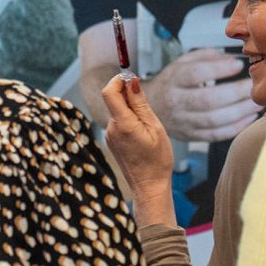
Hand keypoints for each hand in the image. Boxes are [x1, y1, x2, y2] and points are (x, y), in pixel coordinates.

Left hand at [101, 75, 177, 227]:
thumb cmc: (157, 160)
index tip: (131, 79)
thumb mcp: (155, 127)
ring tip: (148, 125)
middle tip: (146, 104)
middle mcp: (111, 129)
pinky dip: (129, 120)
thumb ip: (141, 104)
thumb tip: (131, 82)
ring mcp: (110, 135)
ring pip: (117, 111)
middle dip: (128, 95)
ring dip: (131, 109)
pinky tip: (143, 133)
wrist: (149, 186)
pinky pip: (119, 121)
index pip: (109, 92)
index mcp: (122, 124)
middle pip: (113, 100)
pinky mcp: (112, 140)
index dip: (118, 81)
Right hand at [143, 48, 258, 142]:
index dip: (219, 69)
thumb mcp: (182, 62)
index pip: (195, 73)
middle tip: (254, 87)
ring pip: (214, 120)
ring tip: (257, 103)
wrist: (152, 108)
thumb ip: (207, 57)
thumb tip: (232, 59)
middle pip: (208, 99)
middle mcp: (177, 101)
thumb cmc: (172, 83)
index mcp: (174, 79)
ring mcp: (184, 121)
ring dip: (241, 112)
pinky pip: (216, 135)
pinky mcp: (191, 136)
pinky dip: (236, 127)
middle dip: (236, 93)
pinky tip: (249, 117)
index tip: (239, 64)